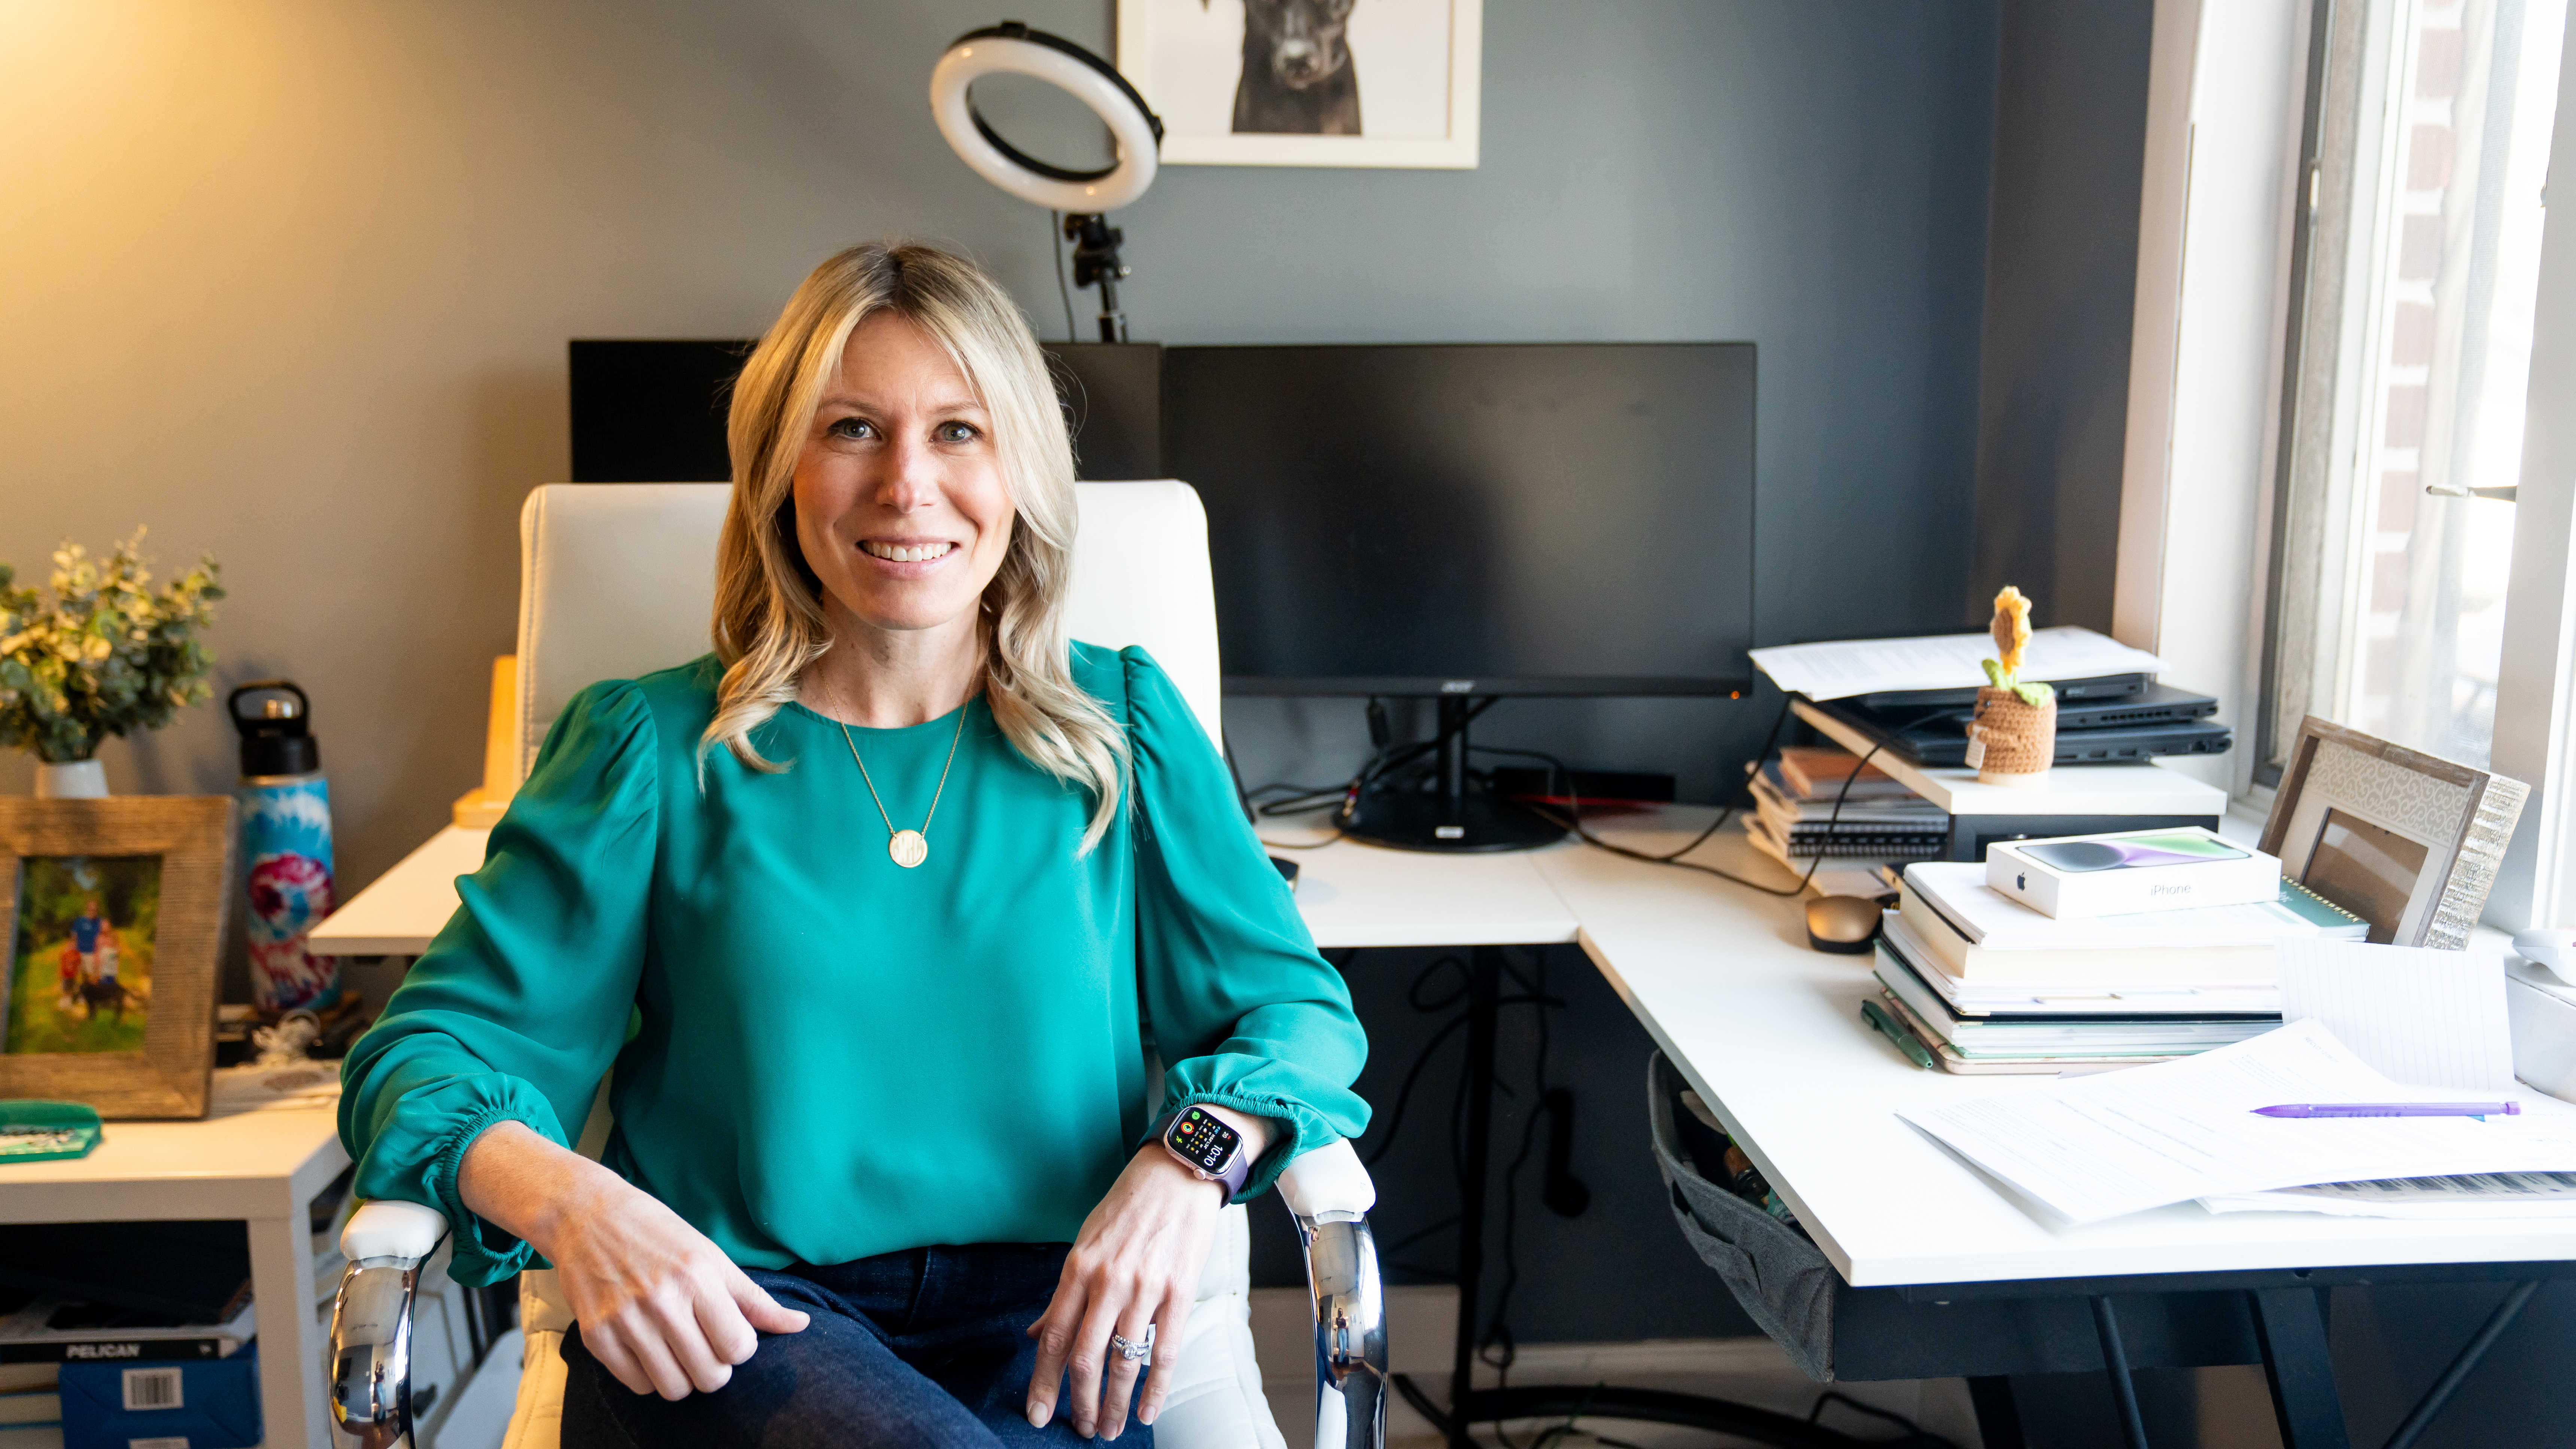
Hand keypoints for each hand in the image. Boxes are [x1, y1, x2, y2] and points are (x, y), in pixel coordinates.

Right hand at [457, 1120, 808, 1398]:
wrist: (586, 1216)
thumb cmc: (657, 1233)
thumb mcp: (712, 1256)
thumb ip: (755, 1298)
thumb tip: (800, 1324)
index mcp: (698, 1277)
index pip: (739, 1348)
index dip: (741, 1347)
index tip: (730, 1332)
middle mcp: (661, 1302)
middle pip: (709, 1376)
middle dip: (716, 1367)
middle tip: (706, 1345)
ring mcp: (625, 1321)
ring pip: (673, 1389)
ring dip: (683, 1376)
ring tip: (679, 1349)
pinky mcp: (595, 1337)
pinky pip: (637, 1385)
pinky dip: (648, 1375)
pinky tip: (649, 1347)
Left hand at [1025, 1107, 1273, 1439]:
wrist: (1179, 1171)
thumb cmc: (1129, 1205)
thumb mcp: (1085, 1242)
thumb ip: (1063, 1294)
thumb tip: (1035, 1333)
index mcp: (1078, 1268)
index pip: (1053, 1336)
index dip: (1043, 1381)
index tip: (1037, 1413)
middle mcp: (1107, 1281)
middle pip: (1085, 1357)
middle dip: (1081, 1403)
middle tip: (1082, 1430)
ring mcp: (1145, 1287)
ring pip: (1124, 1361)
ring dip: (1115, 1403)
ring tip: (1112, 1429)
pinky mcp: (1179, 1290)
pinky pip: (1166, 1351)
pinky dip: (1156, 1387)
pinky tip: (1147, 1411)